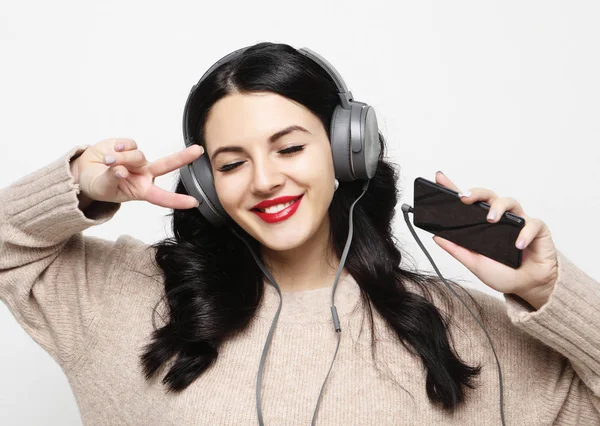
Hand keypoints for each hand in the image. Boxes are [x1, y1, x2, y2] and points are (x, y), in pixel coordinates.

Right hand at [70, 138, 203, 208]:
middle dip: (183, 157)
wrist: (84, 170)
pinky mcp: (130, 146)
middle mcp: (144, 174)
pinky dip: (119, 148)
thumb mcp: (103, 188)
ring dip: (122, 158)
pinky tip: (110, 152)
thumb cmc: (97, 185)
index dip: (177, 200)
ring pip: (138, 155)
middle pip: (167, 165)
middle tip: (198, 150)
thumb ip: (111, 179)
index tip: (194, 203)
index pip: (162, 197)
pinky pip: (130, 144)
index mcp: (141, 190)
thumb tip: (120, 171)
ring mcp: (138, 160)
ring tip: (106, 162)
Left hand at [431, 171, 558, 309]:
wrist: (529, 288)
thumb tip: (436, 237)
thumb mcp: (475, 264)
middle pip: (489, 196)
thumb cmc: (504, 274)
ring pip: (510, 202)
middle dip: (476, 192)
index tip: (439, 178)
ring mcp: (519, 222)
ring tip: (491, 219)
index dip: (454, 188)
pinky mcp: (538, 230)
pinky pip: (533, 224)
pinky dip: (525, 233)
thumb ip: (457, 250)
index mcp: (483, 224)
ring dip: (499, 207)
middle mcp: (501, 219)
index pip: (468, 203)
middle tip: (465, 198)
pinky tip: (518, 244)